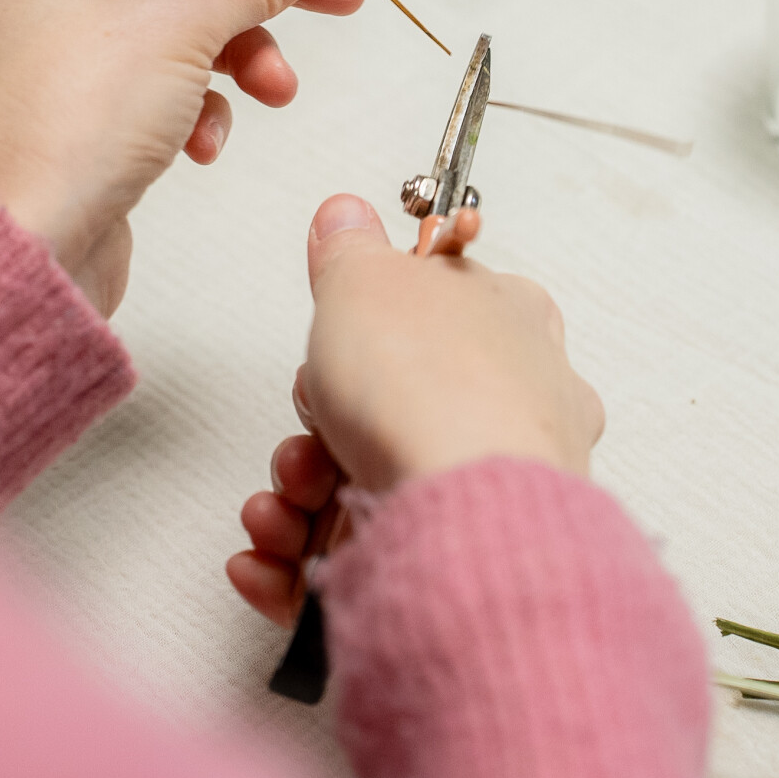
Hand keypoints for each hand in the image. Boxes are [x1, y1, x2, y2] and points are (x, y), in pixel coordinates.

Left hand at [0, 0, 374, 315]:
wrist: (23, 256)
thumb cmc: (68, 127)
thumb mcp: (183, 26)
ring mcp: (53, 54)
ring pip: (179, 29)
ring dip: (239, 56)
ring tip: (277, 89)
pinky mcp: (76, 115)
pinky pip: (159, 85)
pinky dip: (196, 106)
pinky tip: (204, 142)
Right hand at [225, 194, 603, 623]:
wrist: (463, 520)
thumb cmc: (435, 392)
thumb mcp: (367, 281)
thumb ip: (350, 248)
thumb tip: (346, 214)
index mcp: (507, 324)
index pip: (431, 313)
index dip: (362, 326)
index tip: (335, 335)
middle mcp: (505, 408)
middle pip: (383, 406)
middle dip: (317, 422)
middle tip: (314, 417)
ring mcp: (479, 491)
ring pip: (361, 487)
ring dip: (295, 492)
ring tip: (288, 498)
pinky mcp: (446, 563)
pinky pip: (356, 563)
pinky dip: (299, 562)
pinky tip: (270, 555)